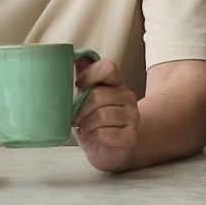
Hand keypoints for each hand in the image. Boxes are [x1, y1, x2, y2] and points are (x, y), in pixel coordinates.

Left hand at [70, 57, 140, 172]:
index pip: (108, 67)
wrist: (108, 150)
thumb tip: (74, 54)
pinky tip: (93, 137)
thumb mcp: (85, 97)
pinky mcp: (130, 136)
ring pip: (102, 115)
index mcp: (116, 83)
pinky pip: (106, 133)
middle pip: (98, 95)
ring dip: (86, 124)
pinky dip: (93, 136)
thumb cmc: (93, 121)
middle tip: (74, 118)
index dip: (89, 74)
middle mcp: (128, 97)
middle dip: (80, 109)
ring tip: (84, 128)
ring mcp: (131, 117)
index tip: (77, 85)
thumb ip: (83, 77)